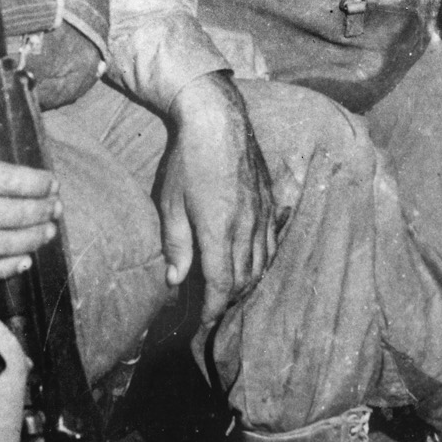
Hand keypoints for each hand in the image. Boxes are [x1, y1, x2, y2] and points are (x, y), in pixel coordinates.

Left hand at [157, 72, 275, 323]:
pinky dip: (261, 264)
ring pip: (260, 266)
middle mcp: (247, 229)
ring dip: (245, 285)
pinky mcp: (270, 203)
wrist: (218, 121)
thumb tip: (175, 280)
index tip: (200, 320)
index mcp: (220, 232)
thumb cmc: (187, 160)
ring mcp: (263, 217)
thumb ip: (175, 244)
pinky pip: (271, 245)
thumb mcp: (170, 202)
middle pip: (242, 280)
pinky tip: (251, 266)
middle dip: (225, 300)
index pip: (219, 284)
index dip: (211, 308)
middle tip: (209, 309)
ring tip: (228, 293)